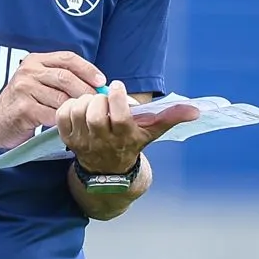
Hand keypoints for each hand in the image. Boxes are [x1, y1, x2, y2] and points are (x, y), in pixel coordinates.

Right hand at [0, 51, 106, 150]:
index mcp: (35, 61)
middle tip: (98, 103)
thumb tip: (95, 85)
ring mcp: (24, 89)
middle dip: (86, 90)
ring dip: (76, 108)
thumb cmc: (22, 104)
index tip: (102, 82)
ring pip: (61, 98)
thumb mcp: (38, 83)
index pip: (67, 58)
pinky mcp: (23, 109)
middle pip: (66, 77)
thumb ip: (60, 80)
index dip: (88, 69)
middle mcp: (28, 71)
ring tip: (86, 115)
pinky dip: (64, 120)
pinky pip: (52, 114)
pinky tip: (70, 125)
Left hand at [56, 82, 201, 175]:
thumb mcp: (152, 131)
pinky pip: (62, 117)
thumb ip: (172, 117)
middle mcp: (103, 142)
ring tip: (93, 102)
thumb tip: (196, 110)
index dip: (117, 98)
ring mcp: (83, 142)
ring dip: (84, 101)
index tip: (118, 87)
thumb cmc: (132, 142)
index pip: (118, 117)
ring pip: (77, 114)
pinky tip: (79, 107)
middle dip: (99, 100)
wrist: (109, 171)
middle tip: (104, 97)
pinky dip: (68, 107)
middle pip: (95, 116)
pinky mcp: (68, 140)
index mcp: (125, 138)